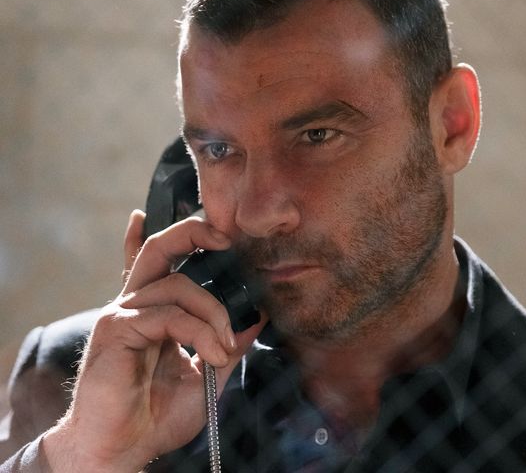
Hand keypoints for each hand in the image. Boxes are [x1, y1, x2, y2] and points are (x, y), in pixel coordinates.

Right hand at [43, 210, 265, 471]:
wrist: (120, 450)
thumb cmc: (156, 414)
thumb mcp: (205, 374)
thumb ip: (226, 342)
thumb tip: (257, 317)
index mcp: (153, 310)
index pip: (159, 262)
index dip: (177, 237)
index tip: (210, 226)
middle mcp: (136, 303)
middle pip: (160, 247)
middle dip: (193, 232)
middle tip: (227, 238)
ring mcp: (123, 313)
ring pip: (178, 284)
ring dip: (214, 312)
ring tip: (226, 346)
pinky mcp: (117, 328)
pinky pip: (169, 316)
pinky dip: (200, 332)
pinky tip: (214, 354)